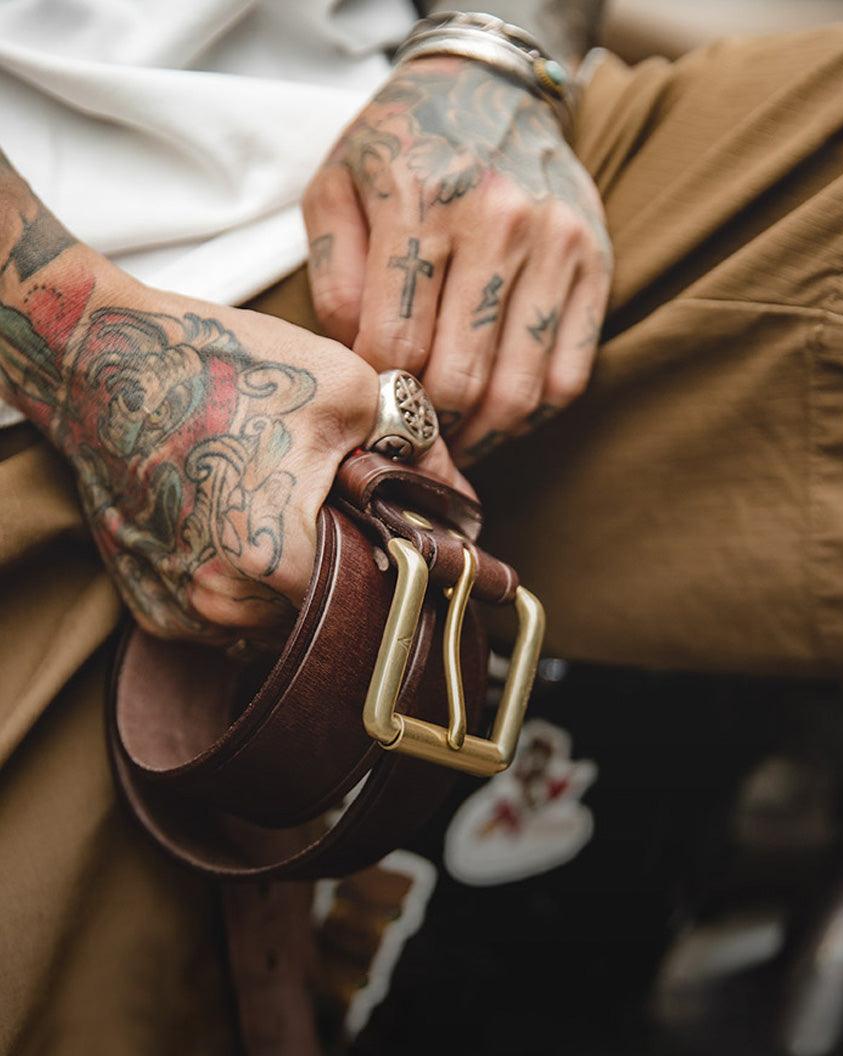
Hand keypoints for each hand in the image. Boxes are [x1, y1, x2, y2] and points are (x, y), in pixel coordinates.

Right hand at [2, 274, 461, 642]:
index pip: (377, 603)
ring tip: (284, 512)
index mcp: (278, 556)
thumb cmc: (213, 365)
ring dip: (298, 585)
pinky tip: (240, 527)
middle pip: (328, 619)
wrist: (96, 360)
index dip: (405, 575)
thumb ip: (418, 454)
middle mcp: (224, 600)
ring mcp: (182, 611)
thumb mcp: (343, 389)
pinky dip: (248, 587)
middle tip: (344, 516)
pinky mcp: (152, 608)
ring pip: (278, 626)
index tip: (425, 563)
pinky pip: (228, 620)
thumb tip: (462, 501)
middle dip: (352, 575)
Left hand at [303, 56, 611, 462]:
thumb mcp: (337, 187)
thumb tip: (358, 359)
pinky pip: (569, 375)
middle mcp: (496, 221)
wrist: (490, 86)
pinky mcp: (595, 263)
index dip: (379, 394)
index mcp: (421, 200)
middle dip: (428, 424)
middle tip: (411, 432)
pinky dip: (532, 415)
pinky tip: (500, 413)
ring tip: (454, 436)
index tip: (372, 405)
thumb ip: (333, 275)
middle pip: (458, 378)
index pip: (396, 344)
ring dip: (481, 434)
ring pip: (517, 390)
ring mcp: (555, 244)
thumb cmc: (402, 148)